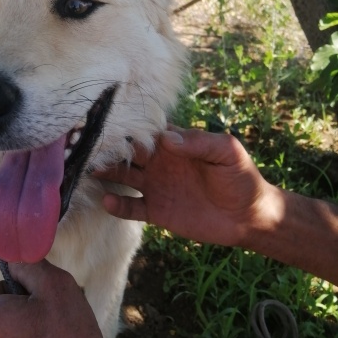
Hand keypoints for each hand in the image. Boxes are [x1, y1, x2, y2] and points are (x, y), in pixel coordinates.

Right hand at [96, 127, 275, 246]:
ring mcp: (156, 187)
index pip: (147, 131)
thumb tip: (166, 138)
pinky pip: (132, 207)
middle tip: (87, 145)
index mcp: (175, 145)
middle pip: (128, 153)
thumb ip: (199, 142)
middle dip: (110, 149)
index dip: (129, 127)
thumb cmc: (241, 177)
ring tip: (89, 170)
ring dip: (106, 173)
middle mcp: (160, 163)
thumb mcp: (227, 152)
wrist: (249, 216)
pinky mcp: (157, 211)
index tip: (109, 121)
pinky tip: (107, 202)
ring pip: (123, 177)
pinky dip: (118, 206)